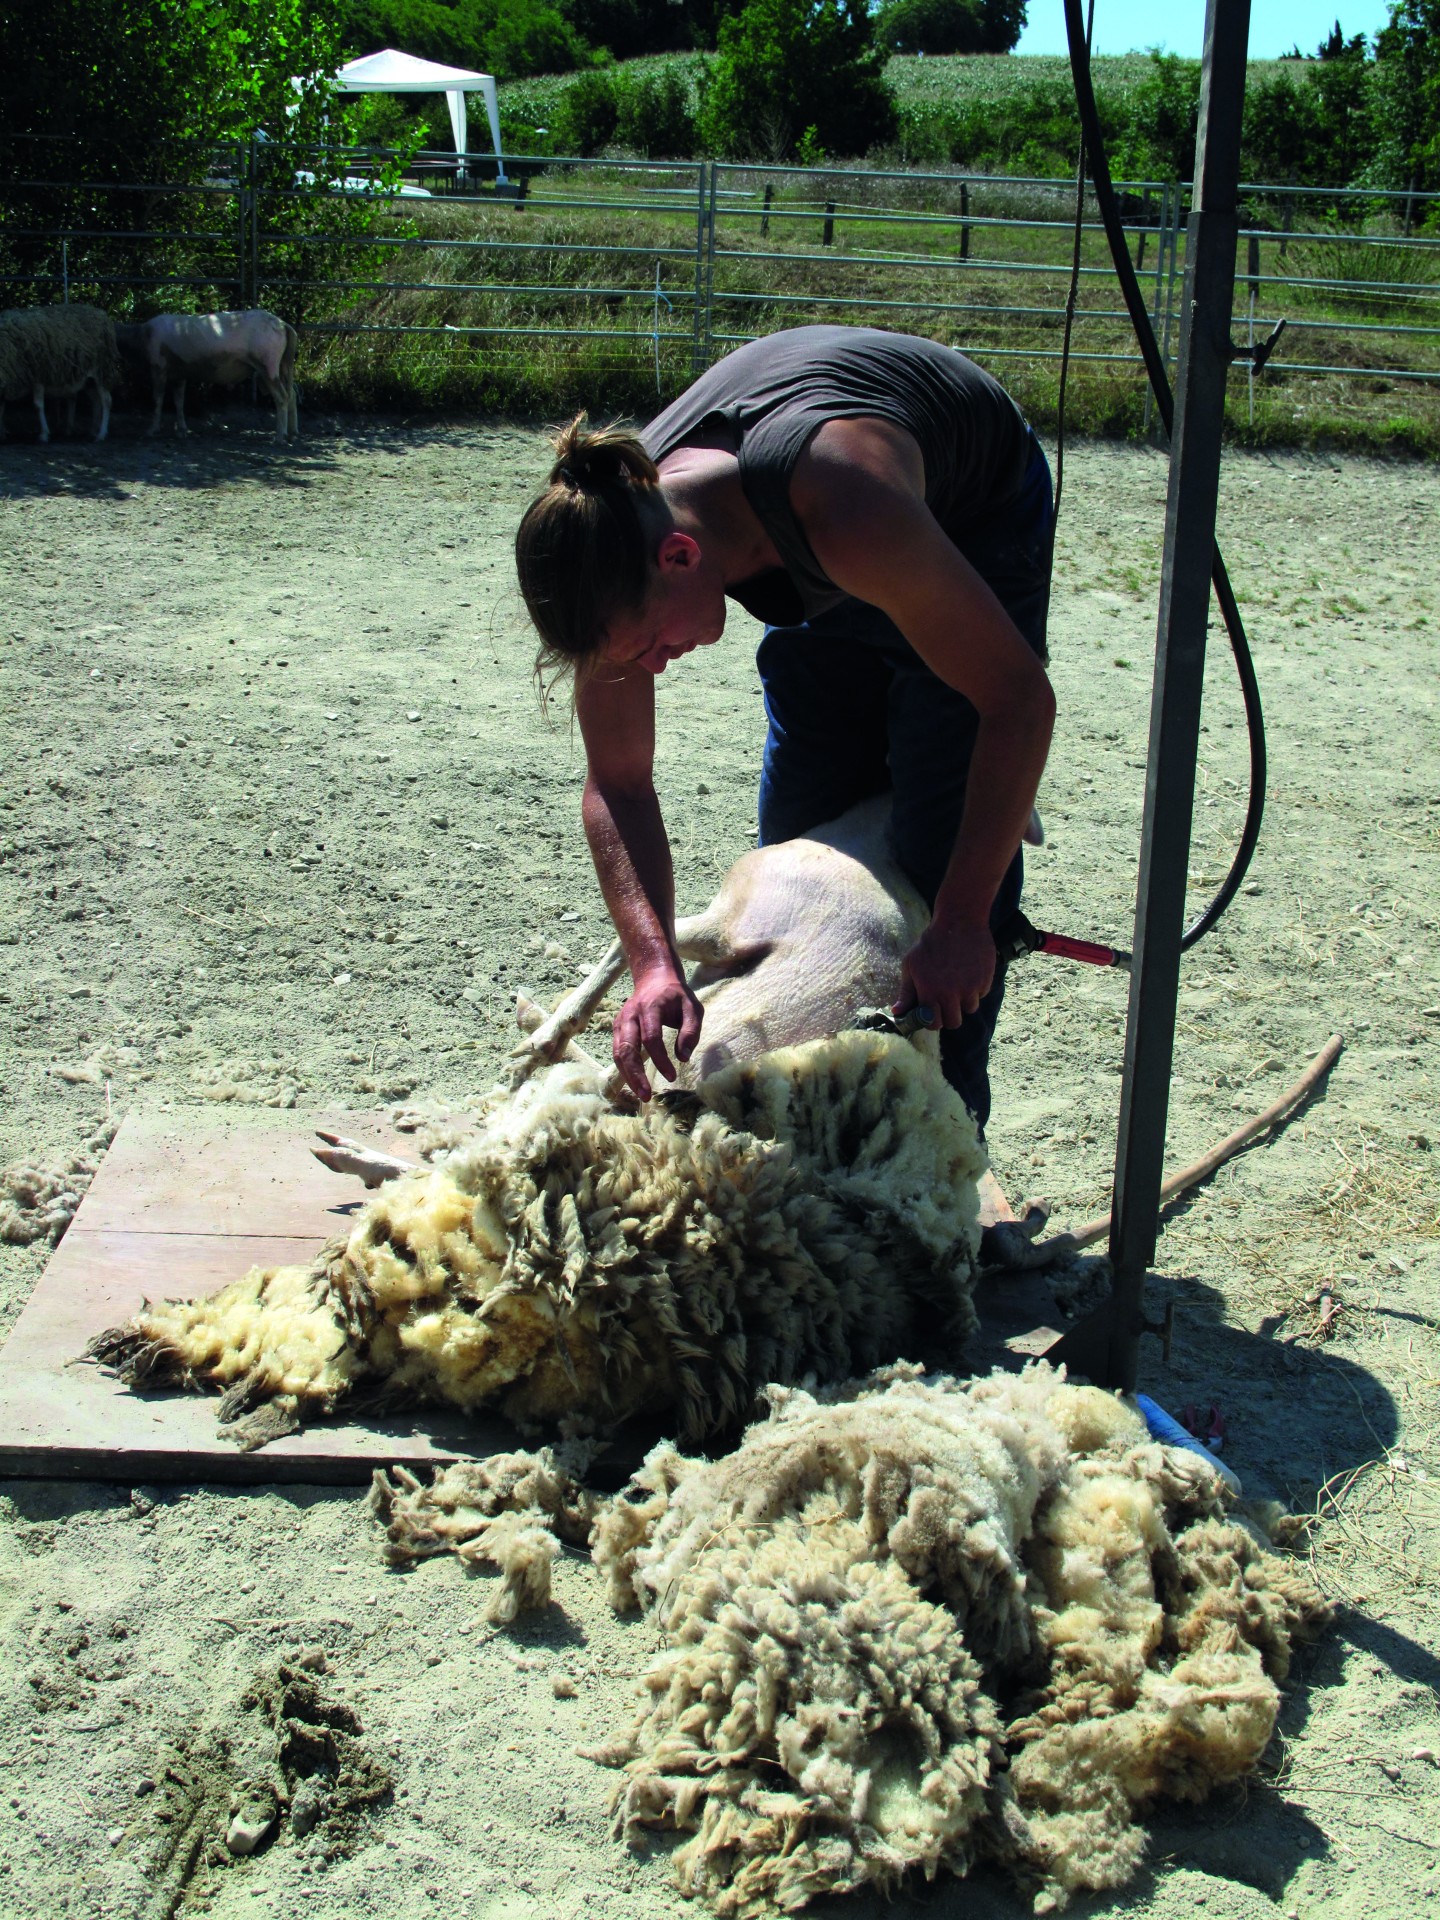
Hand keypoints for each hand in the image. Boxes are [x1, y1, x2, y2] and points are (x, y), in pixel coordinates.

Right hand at [612, 962, 702, 1099]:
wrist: (653, 978)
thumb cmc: (676, 996)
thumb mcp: (692, 1007)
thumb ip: (691, 1031)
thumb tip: (683, 1058)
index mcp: (650, 1007)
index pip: (651, 1037)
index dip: (660, 1059)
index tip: (672, 1076)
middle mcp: (630, 1015)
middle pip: (628, 1048)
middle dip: (636, 1074)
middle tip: (647, 1096)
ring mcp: (621, 1022)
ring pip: (619, 1053)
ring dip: (628, 1076)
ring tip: (642, 1094)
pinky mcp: (618, 1030)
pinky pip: (618, 1052)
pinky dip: (624, 1070)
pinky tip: (635, 1083)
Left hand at [894, 920, 996, 1029]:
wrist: (959, 920)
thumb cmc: (930, 942)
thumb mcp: (911, 964)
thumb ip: (906, 991)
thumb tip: (897, 1013)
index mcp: (929, 991)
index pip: (933, 1024)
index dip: (933, 1021)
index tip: (933, 1013)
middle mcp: (950, 993)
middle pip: (954, 1023)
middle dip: (949, 1015)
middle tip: (947, 1002)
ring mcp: (970, 987)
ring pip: (970, 1009)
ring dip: (964, 1001)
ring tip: (959, 984)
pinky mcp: (985, 980)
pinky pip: (981, 994)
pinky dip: (976, 988)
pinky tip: (969, 972)